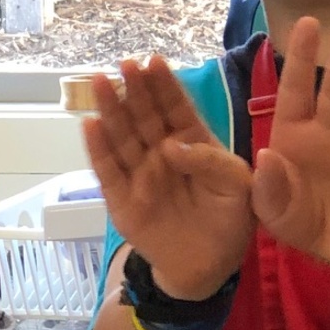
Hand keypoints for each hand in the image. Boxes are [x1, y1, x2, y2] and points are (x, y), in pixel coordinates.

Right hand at [83, 57, 253, 301]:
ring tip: (98, 82)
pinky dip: (98, 150)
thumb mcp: (239, 188)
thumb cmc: (230, 223)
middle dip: (134, 90)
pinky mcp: (121, 200)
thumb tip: (172, 146)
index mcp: (193, 144)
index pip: (177, 109)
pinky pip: (108, 172)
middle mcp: (162, 153)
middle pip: (145, 117)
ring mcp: (140, 175)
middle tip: (124, 64)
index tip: (154, 61)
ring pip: (122, 137)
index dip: (165, 85)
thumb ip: (213, 162)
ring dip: (110, 110)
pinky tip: (89, 125)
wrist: (209, 269)